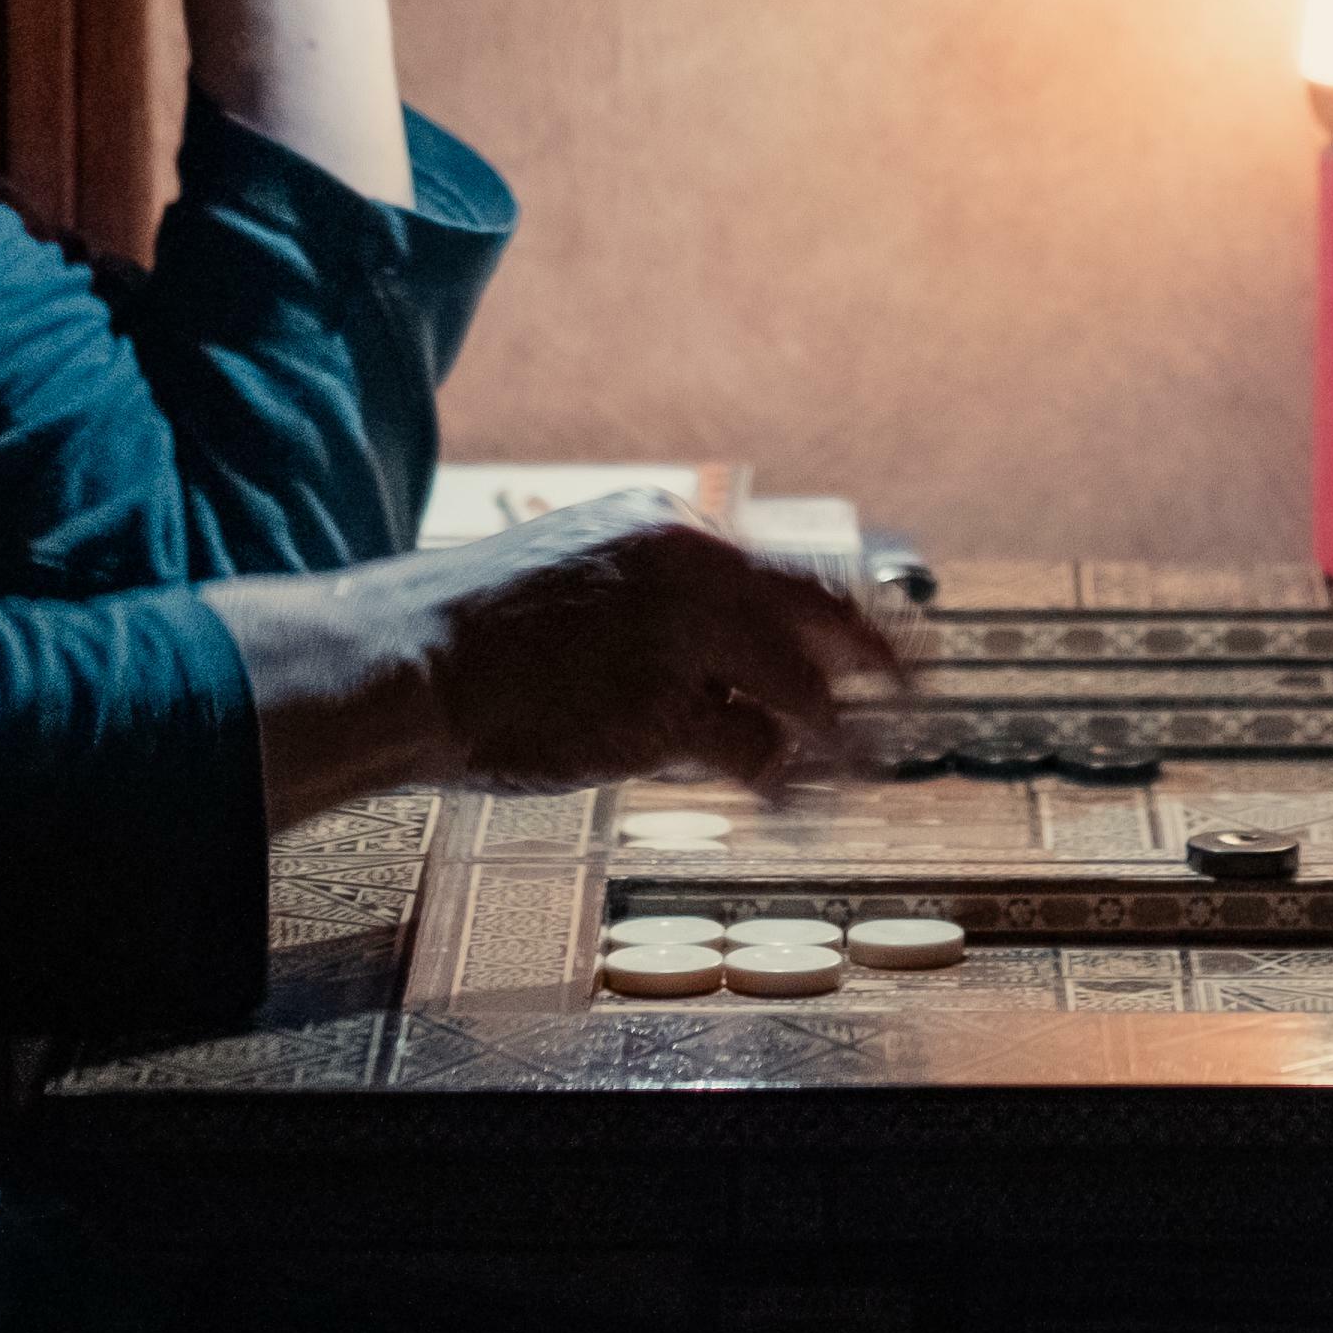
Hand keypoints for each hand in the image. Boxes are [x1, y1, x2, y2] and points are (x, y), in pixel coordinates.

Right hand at [197, 500, 910, 830]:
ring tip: (872, 771)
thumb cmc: (471, 631)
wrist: (407, 659)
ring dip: (845, 738)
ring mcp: (681, 639)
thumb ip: (652, 597)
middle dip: (889, 654)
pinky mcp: (662, 711)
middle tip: (925, 690)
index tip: (882, 632)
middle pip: (827, 608)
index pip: (787, 563)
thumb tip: (709, 648)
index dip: (846, 605)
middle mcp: (691, 570)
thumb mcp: (575, 570)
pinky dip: (781, 782)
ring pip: (803, 689)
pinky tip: (789, 804)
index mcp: (668, 527)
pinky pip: (753, 753)